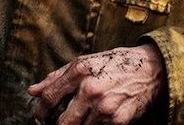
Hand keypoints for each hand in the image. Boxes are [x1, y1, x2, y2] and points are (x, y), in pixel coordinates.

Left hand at [28, 45, 165, 124]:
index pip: (49, 97)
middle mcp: (90, 90)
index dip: (40, 111)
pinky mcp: (118, 121)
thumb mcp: (85, 63)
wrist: (150, 69)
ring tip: (85, 116)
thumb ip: (57, 77)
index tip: (39, 117)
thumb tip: (33, 91)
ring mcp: (105, 107)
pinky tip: (100, 118)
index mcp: (80, 71)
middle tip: (59, 123)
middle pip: (62, 123)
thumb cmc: (114, 64)